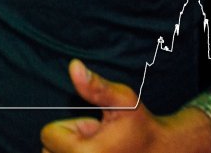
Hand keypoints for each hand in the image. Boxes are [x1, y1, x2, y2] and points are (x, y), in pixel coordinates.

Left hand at [39, 60, 210, 152]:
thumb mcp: (123, 100)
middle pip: (48, 150)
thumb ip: (96, 87)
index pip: (48, 134)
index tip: (94, 127)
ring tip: (97, 148)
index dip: (70, 126)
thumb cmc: (141, 126)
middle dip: (68, 141)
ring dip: (71, 151)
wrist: (162, 151)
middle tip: (96, 138)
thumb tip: (74, 66)